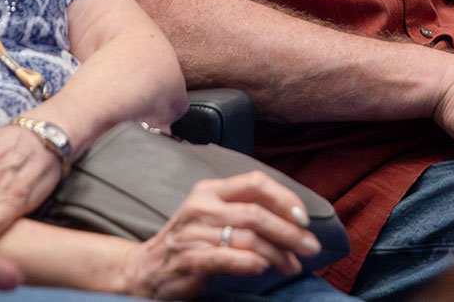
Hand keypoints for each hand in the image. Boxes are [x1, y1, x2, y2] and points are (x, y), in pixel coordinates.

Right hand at [118, 172, 323, 299]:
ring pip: (247, 237)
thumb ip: (244, 212)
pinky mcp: (187, 259)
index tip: (304, 218)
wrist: (143, 270)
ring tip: (292, 266)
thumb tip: (292, 222)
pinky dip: (249, 262)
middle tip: (311, 247)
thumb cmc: (188, 243)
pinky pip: (225, 257)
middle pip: (256, 213)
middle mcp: (201, 206)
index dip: (284, 198)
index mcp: (210, 191)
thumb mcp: (212, 217)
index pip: (255, 183)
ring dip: (277, 254)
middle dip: (290, 232)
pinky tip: (263, 268)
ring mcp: (193, 232)